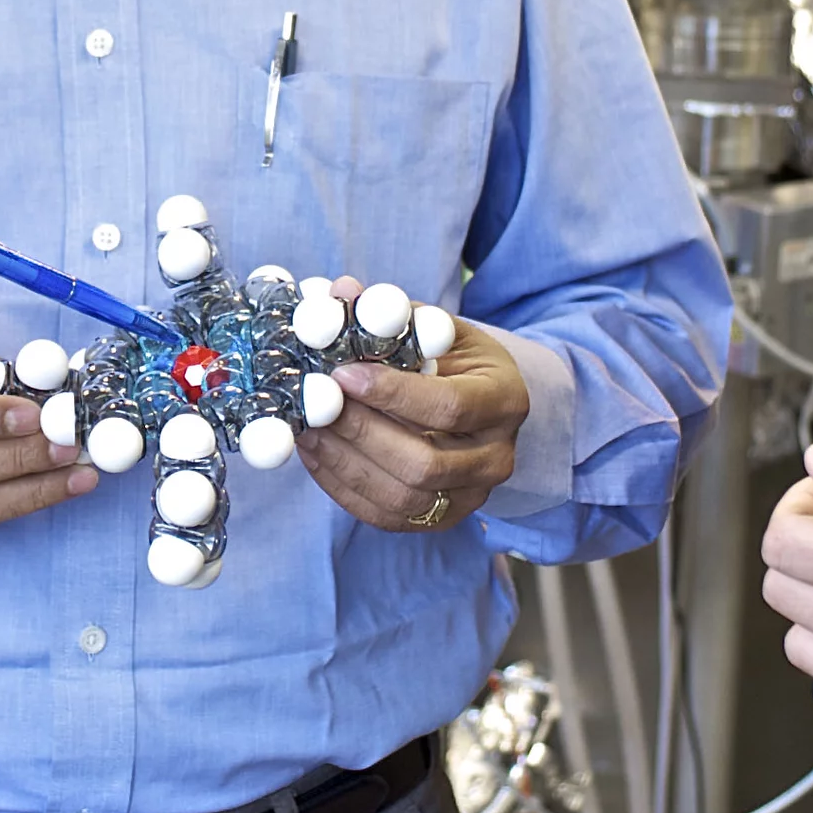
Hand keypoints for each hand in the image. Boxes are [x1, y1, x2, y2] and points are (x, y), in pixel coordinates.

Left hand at [297, 279, 529, 532]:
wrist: (480, 404)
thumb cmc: (455, 360)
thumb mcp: (437, 328)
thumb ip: (393, 315)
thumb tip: (339, 292)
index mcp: (505, 401)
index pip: (449, 407)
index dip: (392, 394)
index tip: (343, 374)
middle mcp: (496, 458)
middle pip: (424, 463)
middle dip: (360, 433)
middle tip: (316, 405)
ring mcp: (471, 496)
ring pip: (401, 497)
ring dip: (344, 462)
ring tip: (307, 428)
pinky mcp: (439, 519)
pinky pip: (385, 516)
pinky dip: (342, 486)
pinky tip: (316, 453)